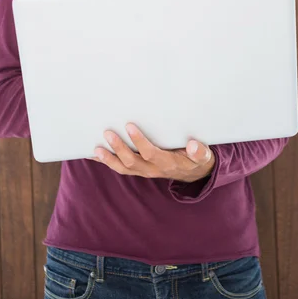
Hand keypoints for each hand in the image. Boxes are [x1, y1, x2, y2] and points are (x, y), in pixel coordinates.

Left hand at [90, 123, 214, 182]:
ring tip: (96, 149)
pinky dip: (107, 162)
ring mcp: (144, 170)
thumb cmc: (196, 159)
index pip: (150, 153)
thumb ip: (200, 152)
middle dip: (118, 148)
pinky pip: (120, 168)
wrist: (193, 173)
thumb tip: (194, 145)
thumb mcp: (203, 156)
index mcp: (167, 162)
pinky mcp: (139, 169)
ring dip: (108, 159)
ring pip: (123, 168)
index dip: (139, 141)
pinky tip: (94, 155)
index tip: (129, 126)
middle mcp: (153, 169)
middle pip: (132, 161)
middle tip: (107, 133)